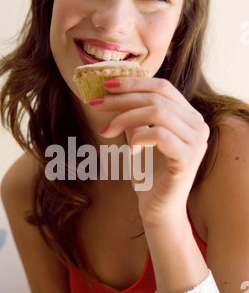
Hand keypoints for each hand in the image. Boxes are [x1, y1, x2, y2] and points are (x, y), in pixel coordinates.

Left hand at [89, 76, 209, 224]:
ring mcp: (196, 141)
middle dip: (121, 98)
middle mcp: (198, 125)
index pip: (162, 87)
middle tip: (95, 104)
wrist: (158, 209)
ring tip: (106, 132)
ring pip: (157, 113)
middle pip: (157, 97)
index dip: (133, 82)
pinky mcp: (188, 158)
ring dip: (124, 118)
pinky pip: (159, 135)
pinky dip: (138, 138)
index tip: (105, 85)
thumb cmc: (148, 175)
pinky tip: (130, 151)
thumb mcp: (138, 137)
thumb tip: (114, 91)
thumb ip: (135, 115)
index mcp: (189, 116)